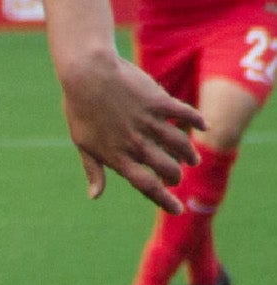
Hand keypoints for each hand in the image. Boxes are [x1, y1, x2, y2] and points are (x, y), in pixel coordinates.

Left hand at [57, 47, 201, 211]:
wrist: (87, 75)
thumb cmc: (80, 109)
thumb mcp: (82, 143)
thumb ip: (93, 170)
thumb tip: (95, 196)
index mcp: (117, 156)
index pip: (145, 185)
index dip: (163, 200)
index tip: (177, 210)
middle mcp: (136, 143)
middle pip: (166, 168)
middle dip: (175, 176)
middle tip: (177, 177)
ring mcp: (148, 122)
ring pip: (179, 144)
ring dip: (189, 154)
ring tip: (192, 160)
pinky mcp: (158, 102)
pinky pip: (184, 114)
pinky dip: (197, 120)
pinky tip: (204, 126)